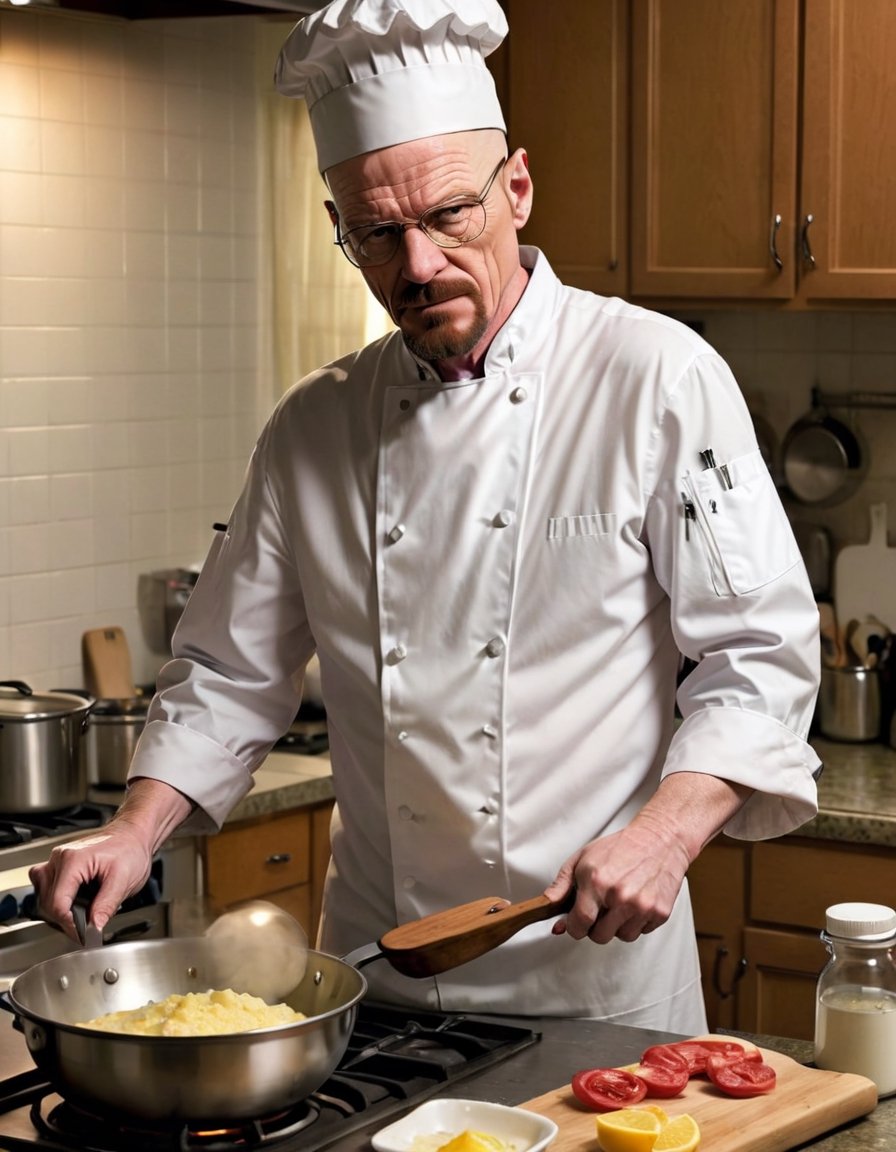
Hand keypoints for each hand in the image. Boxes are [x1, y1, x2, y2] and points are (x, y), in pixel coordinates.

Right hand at [29, 820, 154, 941]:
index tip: (83, 935)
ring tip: (81, 915)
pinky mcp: (60, 864)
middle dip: (66, 919)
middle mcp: (59, 858)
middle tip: (86, 928)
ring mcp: (57, 860)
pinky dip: (58, 900)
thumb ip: (106, 906)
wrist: (133, 835)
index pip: (57, 904)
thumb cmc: (131, 849)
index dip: (69, 924)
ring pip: (43, 896)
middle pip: (47, 902)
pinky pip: (47, 888)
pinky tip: (74, 903)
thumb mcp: (124, 881)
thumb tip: (94, 927)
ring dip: (59, 910)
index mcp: (73, 860)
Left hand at [543, 771, 751, 943]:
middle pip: (600, 937)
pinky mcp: (660, 912)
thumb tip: (548, 909)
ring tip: (620, 901)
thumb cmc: (620, 847)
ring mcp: (642, 906)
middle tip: (600, 907)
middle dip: (596, 926)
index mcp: (597, 882)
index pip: (580, 924)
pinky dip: (636, 922)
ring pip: (622, 937)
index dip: (574, 927)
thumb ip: (561, 886)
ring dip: (617, 925)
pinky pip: (641, 932)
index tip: (576, 923)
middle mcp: (620, 897)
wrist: (659, 840)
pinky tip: (635, 901)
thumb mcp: (582, 858)